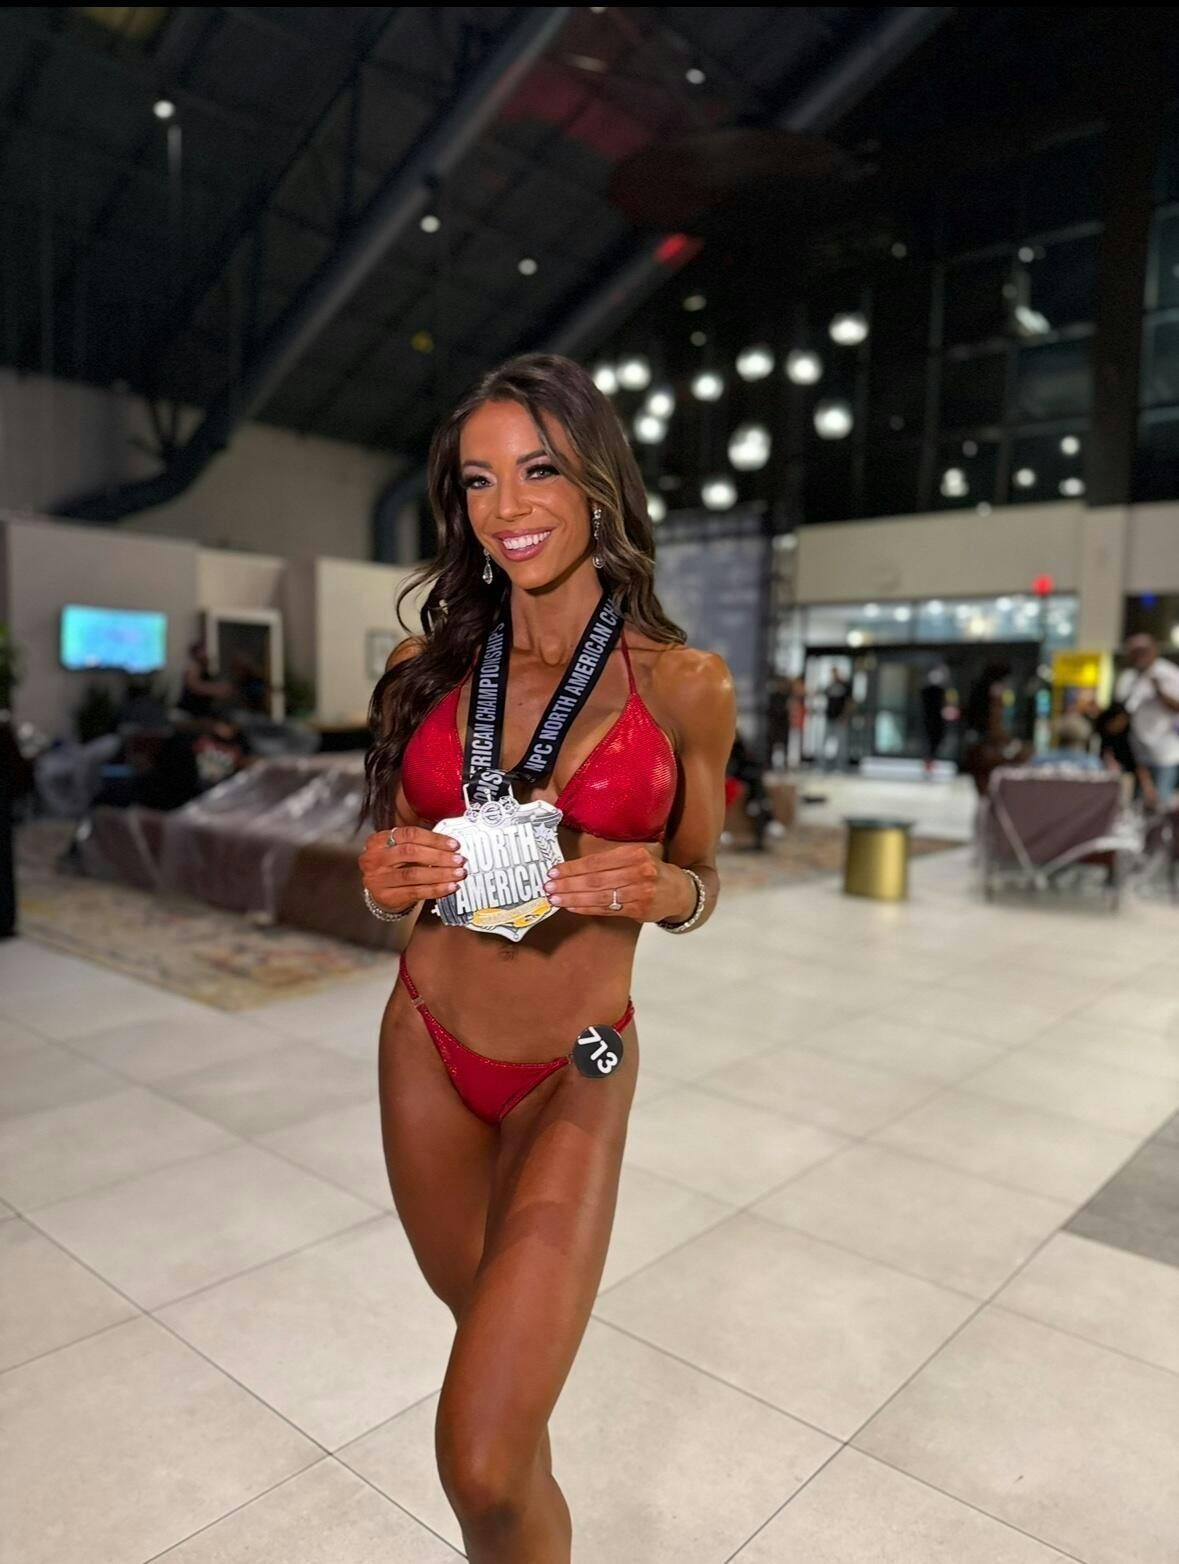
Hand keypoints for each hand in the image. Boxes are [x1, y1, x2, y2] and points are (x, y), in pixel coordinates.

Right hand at [358, 826, 465, 913]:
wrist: (378, 890)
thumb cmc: (392, 865)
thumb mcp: (398, 849)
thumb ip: (420, 844)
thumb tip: (450, 846)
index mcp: (379, 840)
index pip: (410, 834)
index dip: (434, 839)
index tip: (453, 845)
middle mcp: (375, 858)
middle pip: (411, 852)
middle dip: (439, 856)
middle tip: (458, 860)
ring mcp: (378, 878)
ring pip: (414, 874)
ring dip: (440, 874)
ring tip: (457, 873)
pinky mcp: (386, 896)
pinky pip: (415, 892)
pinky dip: (435, 889)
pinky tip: (449, 887)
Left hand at [543, 845, 694, 923]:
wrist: (680, 891)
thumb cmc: (651, 871)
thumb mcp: (636, 857)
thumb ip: (611, 862)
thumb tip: (574, 869)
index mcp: (634, 854)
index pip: (597, 862)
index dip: (573, 868)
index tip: (554, 871)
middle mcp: (638, 872)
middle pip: (595, 880)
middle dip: (569, 884)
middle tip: (548, 887)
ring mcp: (639, 893)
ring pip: (599, 896)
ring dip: (574, 899)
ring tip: (555, 899)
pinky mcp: (638, 910)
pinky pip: (607, 909)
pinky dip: (587, 908)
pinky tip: (573, 907)